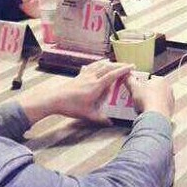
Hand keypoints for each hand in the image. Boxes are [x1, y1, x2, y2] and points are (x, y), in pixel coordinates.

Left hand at [19, 59, 133, 125]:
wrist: (54, 99)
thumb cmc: (71, 107)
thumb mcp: (87, 114)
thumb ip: (100, 119)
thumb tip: (111, 123)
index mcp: (96, 86)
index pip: (113, 75)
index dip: (123, 70)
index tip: (132, 67)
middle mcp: (92, 77)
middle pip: (109, 67)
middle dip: (120, 65)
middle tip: (128, 66)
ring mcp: (85, 75)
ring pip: (101, 65)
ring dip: (111, 63)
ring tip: (117, 64)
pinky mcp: (80, 75)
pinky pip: (92, 66)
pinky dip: (100, 63)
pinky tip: (101, 64)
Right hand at [126, 74, 174, 117]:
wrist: (155, 117)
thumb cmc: (147, 100)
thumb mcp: (134, 87)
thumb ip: (130, 80)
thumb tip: (127, 76)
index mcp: (161, 80)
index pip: (149, 79)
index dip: (140, 83)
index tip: (135, 88)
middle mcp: (168, 89)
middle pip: (153, 89)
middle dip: (145, 93)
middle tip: (137, 98)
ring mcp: (170, 100)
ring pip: (157, 99)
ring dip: (150, 102)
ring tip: (141, 106)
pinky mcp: (170, 110)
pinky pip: (159, 108)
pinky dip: (154, 110)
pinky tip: (147, 112)